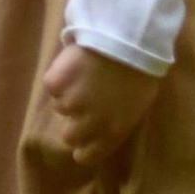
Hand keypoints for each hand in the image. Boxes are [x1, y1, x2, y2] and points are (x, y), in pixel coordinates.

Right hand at [42, 41, 160, 173]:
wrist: (127, 37)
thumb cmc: (141, 71)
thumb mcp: (137, 105)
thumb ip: (116, 123)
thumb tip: (101, 131)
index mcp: (111, 132)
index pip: (86, 156)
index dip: (84, 147)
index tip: (85, 138)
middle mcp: (88, 124)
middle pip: (69, 136)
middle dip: (75, 121)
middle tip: (84, 101)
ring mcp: (69, 103)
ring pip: (60, 107)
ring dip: (69, 94)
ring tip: (86, 74)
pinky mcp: (54, 83)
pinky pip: (52, 85)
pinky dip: (60, 76)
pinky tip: (75, 63)